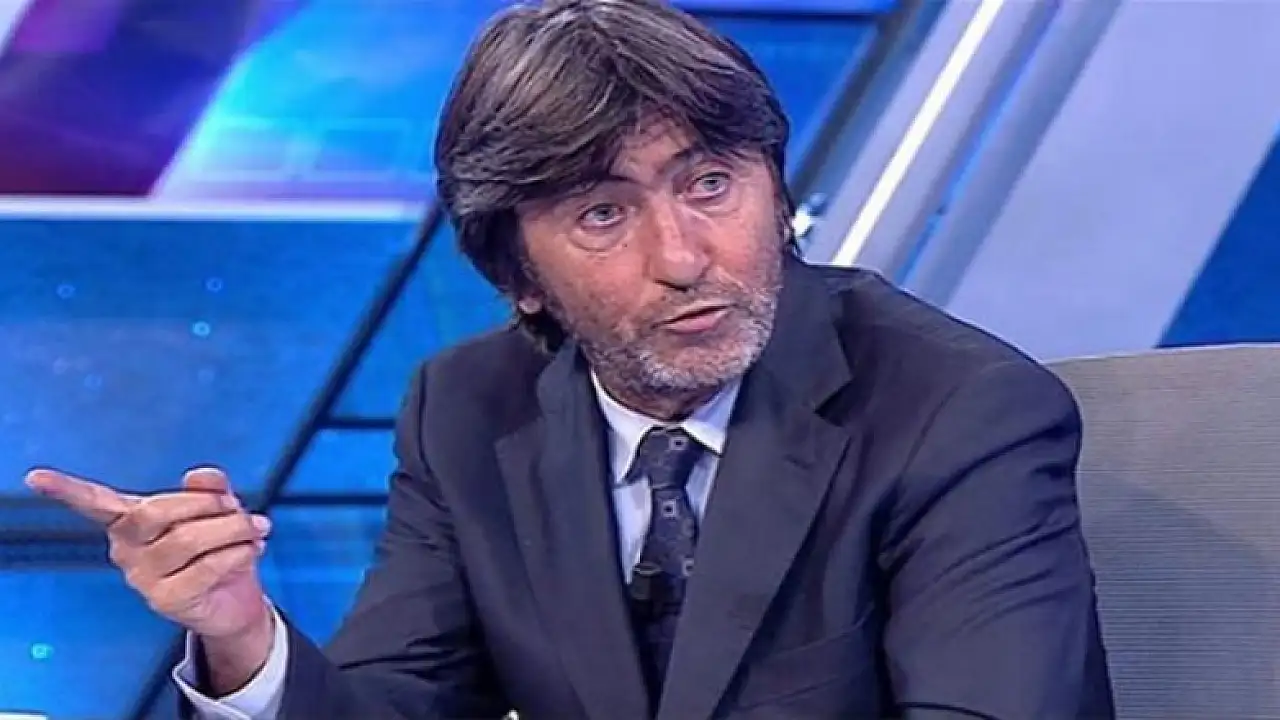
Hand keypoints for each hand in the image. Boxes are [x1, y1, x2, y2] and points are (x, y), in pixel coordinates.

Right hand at [26, 466, 272, 640]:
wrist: (236, 599)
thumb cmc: (220, 546)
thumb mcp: (219, 510)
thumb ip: (211, 488)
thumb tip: (201, 476)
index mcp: (130, 519)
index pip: (95, 502)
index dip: (66, 490)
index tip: (35, 478)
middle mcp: (126, 549)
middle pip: (155, 512)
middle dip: (205, 504)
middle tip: (238, 508)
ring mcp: (142, 578)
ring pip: (188, 540)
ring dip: (233, 529)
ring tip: (256, 529)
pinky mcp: (166, 601)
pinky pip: (207, 566)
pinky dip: (238, 552)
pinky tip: (251, 550)